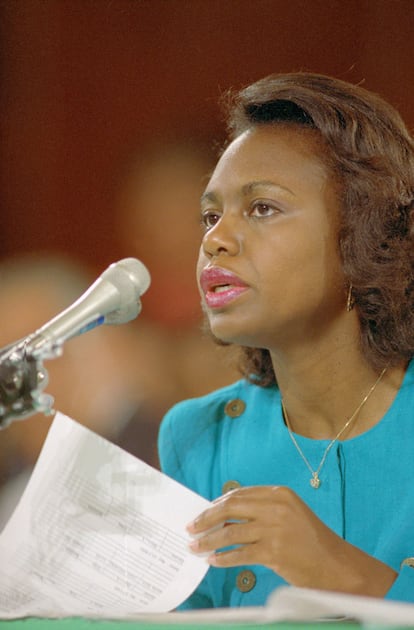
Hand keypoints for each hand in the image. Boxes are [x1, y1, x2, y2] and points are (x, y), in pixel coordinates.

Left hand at [187, 485, 396, 596]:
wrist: (335, 564)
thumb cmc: (310, 541)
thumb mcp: (289, 514)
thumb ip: (262, 510)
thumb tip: (225, 516)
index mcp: (279, 493)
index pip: (238, 494)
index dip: (216, 504)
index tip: (203, 513)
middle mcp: (276, 507)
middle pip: (230, 508)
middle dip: (206, 519)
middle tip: (191, 528)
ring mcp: (275, 529)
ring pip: (230, 533)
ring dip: (208, 541)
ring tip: (196, 547)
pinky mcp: (274, 552)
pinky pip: (239, 554)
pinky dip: (223, 558)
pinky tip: (213, 561)